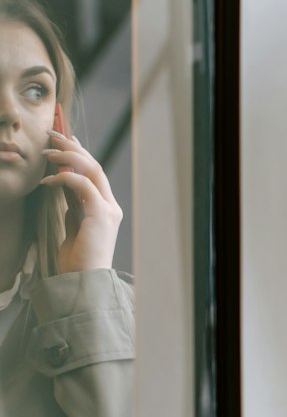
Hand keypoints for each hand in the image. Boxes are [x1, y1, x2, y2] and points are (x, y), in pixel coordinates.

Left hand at [41, 131, 122, 272]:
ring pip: (92, 169)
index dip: (79, 153)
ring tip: (46, 150)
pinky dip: (64, 178)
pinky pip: (83, 185)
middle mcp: (110, 206)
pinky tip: (47, 181)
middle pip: (94, 165)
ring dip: (67, 156)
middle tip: (52, 134)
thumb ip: (72, 205)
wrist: (83, 282)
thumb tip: (62, 184)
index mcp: (105, 209)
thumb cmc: (76, 260)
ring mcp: (108, 209)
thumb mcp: (72, 226)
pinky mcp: (101, 214)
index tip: (64, 139)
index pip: (93, 173)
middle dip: (72, 147)